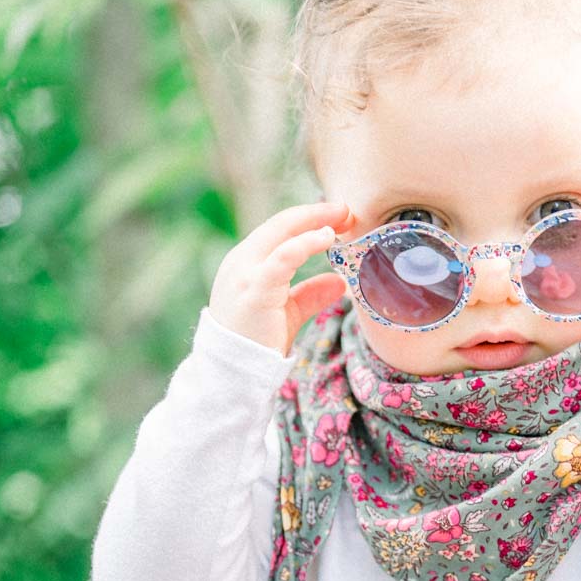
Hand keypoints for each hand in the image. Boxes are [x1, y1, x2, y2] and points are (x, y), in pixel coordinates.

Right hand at [209, 199, 352, 354]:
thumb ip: (310, 294)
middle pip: (281, 223)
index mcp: (247, 262)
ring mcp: (245, 272)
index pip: (279, 230)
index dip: (310, 219)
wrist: (233, 370)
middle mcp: (242, 260)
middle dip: (316, 212)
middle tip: (346, 209)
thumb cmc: (257, 341)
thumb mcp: (288, 311)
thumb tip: (339, 282)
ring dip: (314, 221)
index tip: (339, 216)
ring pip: (280, 232)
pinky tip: (326, 237)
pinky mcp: (254, 287)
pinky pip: (282, 256)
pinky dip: (306, 243)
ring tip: (342, 218)